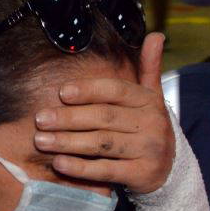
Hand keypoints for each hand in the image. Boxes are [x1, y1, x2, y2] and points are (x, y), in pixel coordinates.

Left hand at [33, 33, 173, 194]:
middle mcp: (152, 124)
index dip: (88, 90)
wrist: (169, 171)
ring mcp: (148, 151)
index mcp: (149, 101)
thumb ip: (149, 68)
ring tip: (41, 141)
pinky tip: (59, 163)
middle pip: (104, 118)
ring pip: (102, 144)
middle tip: (40, 119)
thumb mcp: (152, 98)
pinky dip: (81, 168)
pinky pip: (106, 170)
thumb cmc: (147, 129)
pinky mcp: (141, 175)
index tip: (61, 92)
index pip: (116, 91)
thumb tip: (156, 35)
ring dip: (68, 142)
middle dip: (69, 118)